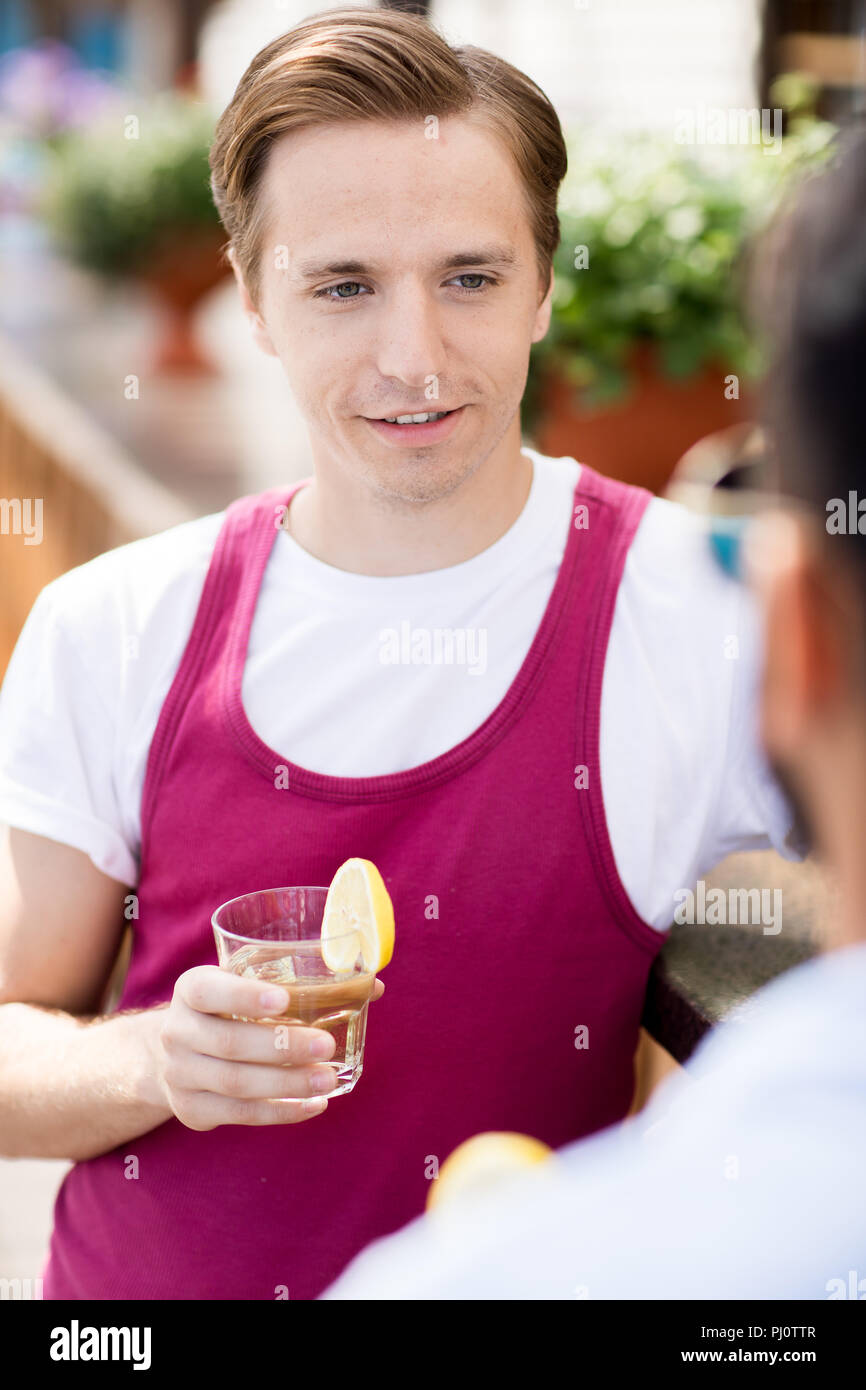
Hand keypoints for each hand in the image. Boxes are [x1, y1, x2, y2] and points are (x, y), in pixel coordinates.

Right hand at [149, 965, 384, 1129]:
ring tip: (328, 1079)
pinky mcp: (193, 1110)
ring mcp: (180, 1075)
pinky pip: (240, 1115)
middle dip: (282, 1046)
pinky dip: (281, 1111)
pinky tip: (314, 1105)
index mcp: (190, 991)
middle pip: (229, 1043)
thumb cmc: (228, 1010)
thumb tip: (374, 985)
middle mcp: (177, 1032)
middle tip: (326, 1046)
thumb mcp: (244, 985)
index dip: (243, 996)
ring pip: (236, 1083)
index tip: (285, 1000)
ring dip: (287, 1083)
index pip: (207, 991)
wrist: (172, 1055)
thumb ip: (298, 981)